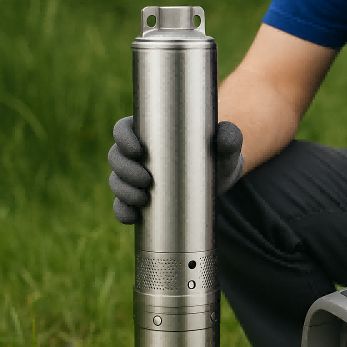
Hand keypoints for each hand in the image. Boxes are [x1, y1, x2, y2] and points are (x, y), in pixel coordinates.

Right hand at [108, 116, 244, 223]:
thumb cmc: (219, 155)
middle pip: (116, 156)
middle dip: (125, 169)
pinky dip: (122, 211)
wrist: (220, 179)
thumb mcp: (227, 146)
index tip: (137, 150)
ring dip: (123, 190)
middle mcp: (139, 155)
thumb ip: (230, 137)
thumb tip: (226, 134)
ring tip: (143, 199)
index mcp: (152, 133)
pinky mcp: (141, 200)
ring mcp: (137, 178)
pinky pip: (122, 206)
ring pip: (116, 181)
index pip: (124, 129)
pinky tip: (131, 217)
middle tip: (147, 180)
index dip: (123, 137)